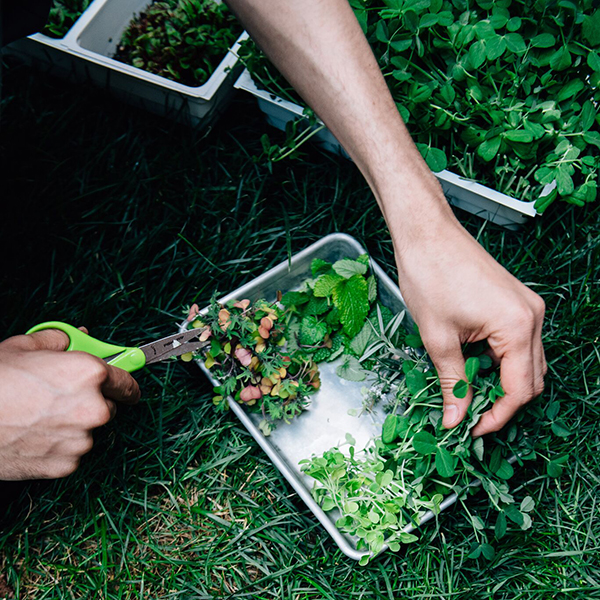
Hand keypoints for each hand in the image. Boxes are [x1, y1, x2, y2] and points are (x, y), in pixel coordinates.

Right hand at [0, 329, 139, 479]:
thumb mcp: (24, 347)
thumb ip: (59, 340)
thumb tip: (72, 338)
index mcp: (91, 373)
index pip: (127, 381)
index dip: (125, 384)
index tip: (126, 387)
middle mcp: (94, 407)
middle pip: (108, 407)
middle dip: (92, 403)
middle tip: (62, 399)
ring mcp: (81, 439)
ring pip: (89, 431)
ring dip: (74, 425)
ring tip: (39, 417)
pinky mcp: (66, 464)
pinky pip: (72, 452)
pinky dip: (59, 446)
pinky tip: (35, 435)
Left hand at [393, 204, 545, 435]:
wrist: (426, 233)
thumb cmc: (429, 277)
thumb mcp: (438, 337)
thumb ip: (452, 382)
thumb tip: (455, 420)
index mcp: (518, 326)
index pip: (520, 390)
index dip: (497, 416)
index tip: (471, 430)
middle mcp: (532, 317)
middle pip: (531, 379)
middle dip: (502, 402)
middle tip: (468, 414)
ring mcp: (527, 306)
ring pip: (526, 361)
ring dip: (501, 381)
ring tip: (467, 390)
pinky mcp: (516, 300)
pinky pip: (518, 342)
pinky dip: (500, 360)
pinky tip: (473, 363)